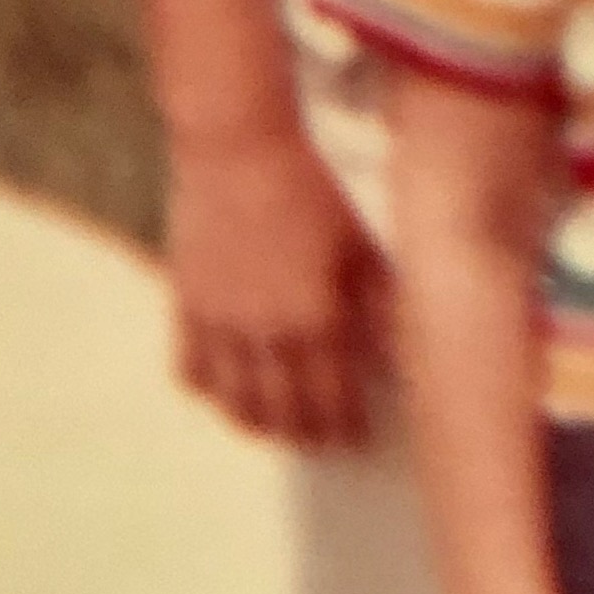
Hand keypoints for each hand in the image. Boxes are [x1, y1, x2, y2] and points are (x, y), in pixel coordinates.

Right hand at [167, 127, 386, 446]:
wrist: (240, 149)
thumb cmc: (311, 188)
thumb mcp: (360, 243)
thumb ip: (382, 304)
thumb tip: (406, 351)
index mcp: (318, 318)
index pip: (334, 398)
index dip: (345, 425)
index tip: (356, 440)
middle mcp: (268, 333)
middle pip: (285, 412)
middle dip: (305, 435)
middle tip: (319, 444)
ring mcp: (222, 324)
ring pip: (236, 402)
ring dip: (257, 424)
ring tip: (274, 428)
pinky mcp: (188, 306)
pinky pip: (192, 371)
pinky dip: (210, 391)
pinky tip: (224, 392)